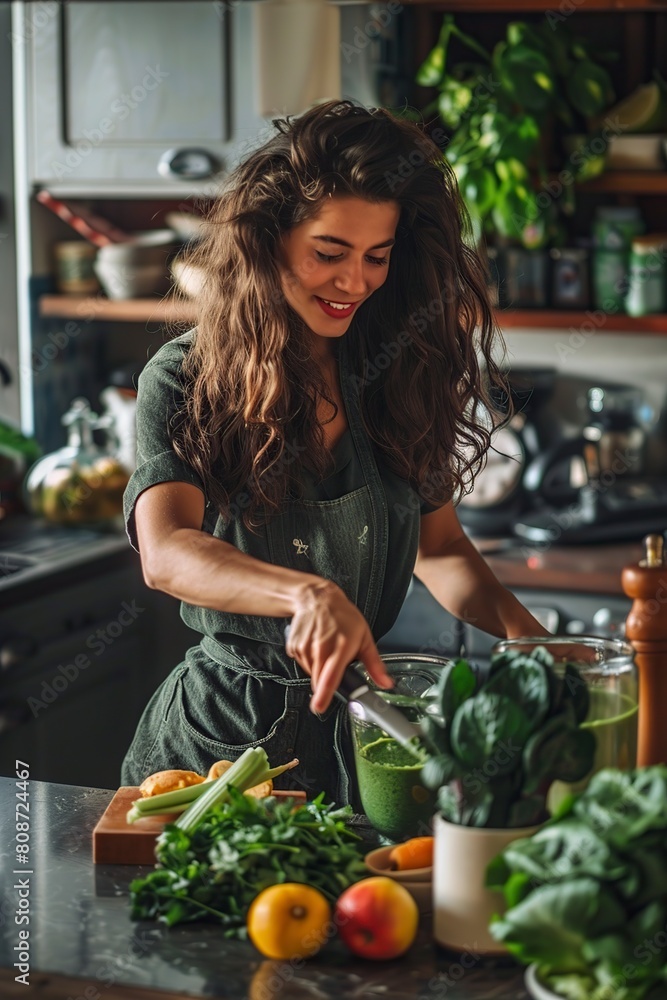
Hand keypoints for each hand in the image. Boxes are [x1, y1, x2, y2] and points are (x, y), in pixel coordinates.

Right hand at [285, 580, 392, 713]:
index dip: (324, 695)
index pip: (330, 676)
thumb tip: (385, 683)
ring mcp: (304, 648)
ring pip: (312, 673)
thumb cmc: (343, 616)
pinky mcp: (294, 647)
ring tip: (327, 648)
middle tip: (335, 663)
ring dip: (320, 669)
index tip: (319, 707)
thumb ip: (374, 664)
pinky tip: (316, 646)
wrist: (317, 598)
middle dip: (327, 682)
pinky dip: (310, 661)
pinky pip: (303, 664)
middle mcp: (320, 648)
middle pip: (319, 681)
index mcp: (340, 648)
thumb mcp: (365, 638)